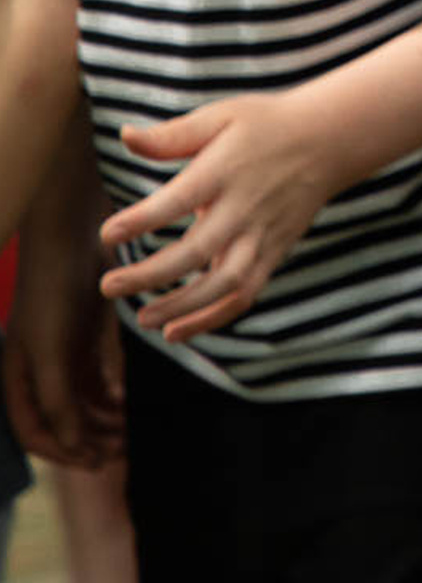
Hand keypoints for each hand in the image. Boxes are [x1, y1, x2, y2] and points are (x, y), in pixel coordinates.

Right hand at [5, 229, 124, 467]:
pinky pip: (96, 373)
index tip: (99, 464)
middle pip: (60, 420)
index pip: (35, 432)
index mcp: (17, 378)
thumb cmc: (52, 293)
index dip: (64, 453)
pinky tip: (130, 398)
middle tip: (123, 452)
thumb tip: (72, 442)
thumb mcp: (50, 351)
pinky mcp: (84, 332)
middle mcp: (37, 369)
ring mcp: (61, 350)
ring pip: (81, 399)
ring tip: (130, 431)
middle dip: (88, 440)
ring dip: (102, 419)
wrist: (70, 232)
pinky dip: (111, 391)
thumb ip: (57, 399)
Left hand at [95, 91, 340, 344]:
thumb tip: (124, 136)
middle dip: (150, 275)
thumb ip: (173, 135)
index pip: (179, 200)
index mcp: (226, 170)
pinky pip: (245, 293)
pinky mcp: (274, 252)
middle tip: (108, 286)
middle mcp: (245, 206)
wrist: (330, 138)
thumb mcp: (221, 116)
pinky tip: (176, 331)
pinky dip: (213, 318)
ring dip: (182, 306)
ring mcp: (263, 233)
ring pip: (224, 282)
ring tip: (143, 319)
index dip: (142, 220)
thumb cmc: (267, 124)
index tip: (108, 234)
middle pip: (196, 250)